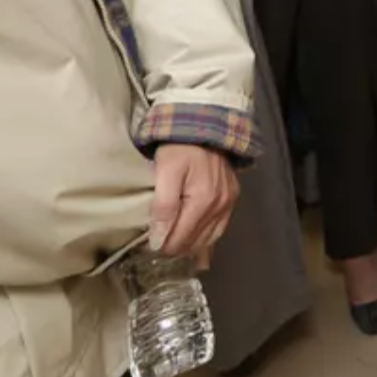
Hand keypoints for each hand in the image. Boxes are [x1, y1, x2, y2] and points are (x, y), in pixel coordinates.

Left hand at [149, 144, 239, 269]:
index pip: (180, 240)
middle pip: (194, 243)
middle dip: (174, 250)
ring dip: (190, 249)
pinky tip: (199, 253)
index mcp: (203, 202)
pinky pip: (220, 229)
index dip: (161, 249)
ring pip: (208, 240)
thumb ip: (164, 207)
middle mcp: (220, 207)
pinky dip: (207, 242)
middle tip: (154, 252)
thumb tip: (159, 241)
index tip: (144, 251)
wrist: (206, 124)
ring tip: (172, 253)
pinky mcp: (232, 198)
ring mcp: (229, 203)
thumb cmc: (180, 147)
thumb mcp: (165, 172)